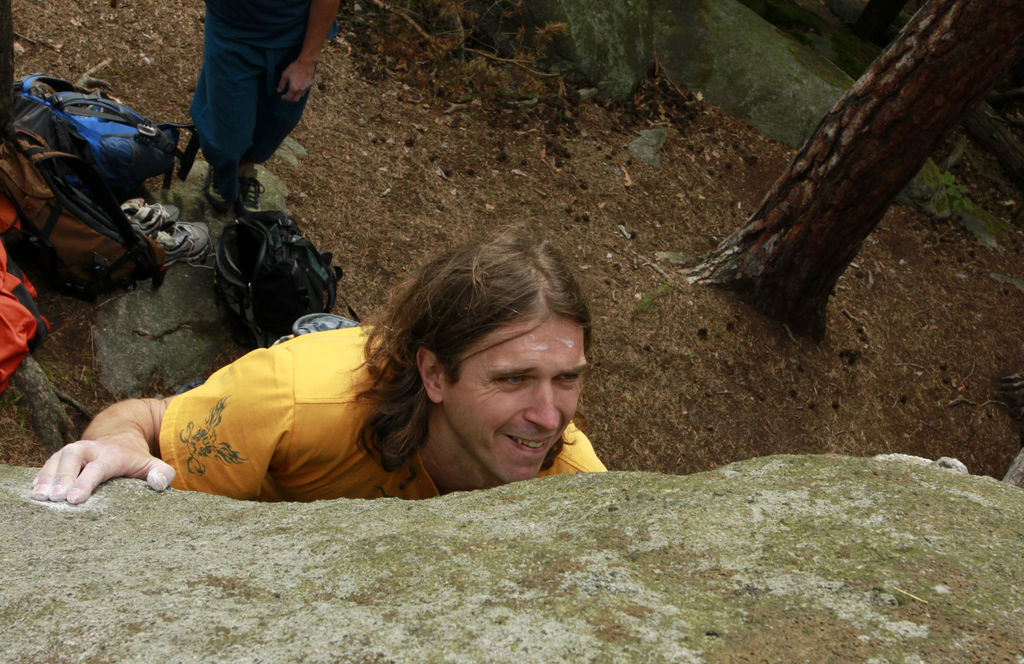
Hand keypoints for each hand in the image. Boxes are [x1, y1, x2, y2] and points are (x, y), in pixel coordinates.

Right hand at [32, 433, 175, 504]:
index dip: (85, 482)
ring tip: (39, 497)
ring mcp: (73, 451)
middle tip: (53, 499)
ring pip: (56, 459)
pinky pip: (47, 464)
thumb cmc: (134, 456)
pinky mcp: (61, 456)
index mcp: (112, 454)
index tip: (74, 498)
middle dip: (62, 477)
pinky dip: (40, 476)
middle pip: (72, 458)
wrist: (119, 434)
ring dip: (46, 477)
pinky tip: (33, 491)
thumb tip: (160, 484)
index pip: (98, 468)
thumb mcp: (152, 463)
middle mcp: (90, 450)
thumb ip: (162, 473)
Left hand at [277, 60, 316, 102]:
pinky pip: (304, 91)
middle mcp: (300, 90)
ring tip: (292, 92)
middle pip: (295, 99)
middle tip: (287, 96)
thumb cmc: (294, 67)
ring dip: (295, 96)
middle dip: (290, 99)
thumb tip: (278, 91)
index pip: (288, 97)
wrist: (306, 63)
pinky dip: (300, 92)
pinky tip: (298, 87)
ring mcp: (305, 88)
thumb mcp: (285, 74)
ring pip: (300, 96)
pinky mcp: (309, 85)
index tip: (282, 96)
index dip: (284, 98)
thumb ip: (281, 84)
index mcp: (293, 88)